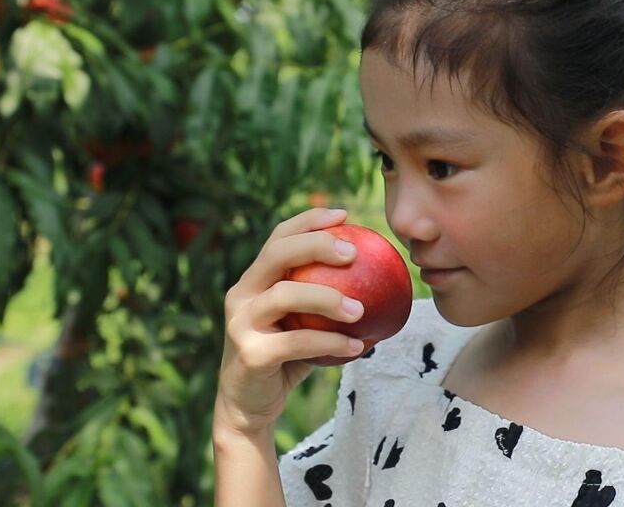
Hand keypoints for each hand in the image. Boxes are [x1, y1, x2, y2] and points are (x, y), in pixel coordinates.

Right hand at [214, 207, 365, 437]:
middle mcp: (242, 295)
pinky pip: (296, 343)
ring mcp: (241, 324)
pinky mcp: (249, 355)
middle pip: (276, 255)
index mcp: (254, 281)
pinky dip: (330, 342)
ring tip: (361, 309)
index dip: (309, 221)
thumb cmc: (285, 360)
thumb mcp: (303, 324)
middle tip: (354, 254)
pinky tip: (359, 346)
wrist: (249, 408)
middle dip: (315, 245)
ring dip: (327, 298)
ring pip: (284, 295)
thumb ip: (327, 302)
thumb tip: (382, 279)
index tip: (344, 215)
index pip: (278, 238)